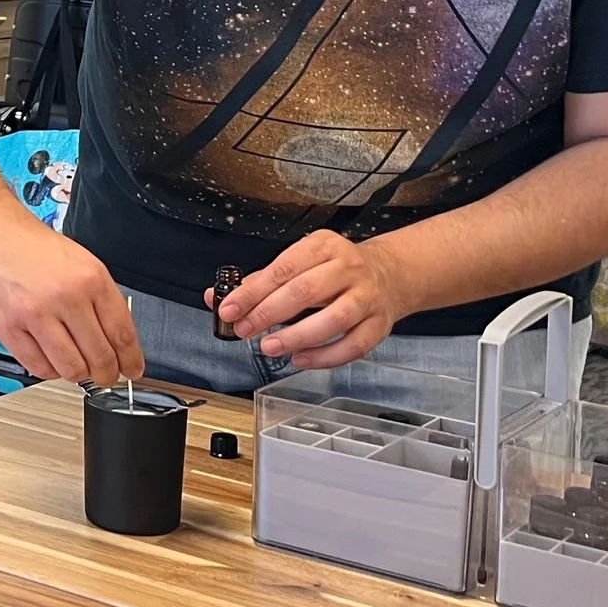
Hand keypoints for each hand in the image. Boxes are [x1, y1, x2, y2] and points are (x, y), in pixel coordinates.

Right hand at [0, 200, 141, 386]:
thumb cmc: (24, 241)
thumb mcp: (76, 259)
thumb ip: (96, 296)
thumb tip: (113, 336)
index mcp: (89, 277)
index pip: (121, 332)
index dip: (130, 359)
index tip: (131, 369)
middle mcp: (65, 296)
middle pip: (99, 356)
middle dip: (106, 374)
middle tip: (105, 377)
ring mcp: (34, 314)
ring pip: (70, 368)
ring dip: (77, 375)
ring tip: (75, 368)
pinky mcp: (7, 327)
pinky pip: (37, 366)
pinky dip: (48, 371)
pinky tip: (49, 361)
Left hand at [216, 231, 417, 369]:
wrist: (389, 274)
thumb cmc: (334, 271)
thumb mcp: (301, 262)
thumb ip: (261, 281)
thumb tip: (218, 298)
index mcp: (323, 246)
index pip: (283, 268)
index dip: (253, 291)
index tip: (229, 309)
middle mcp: (348, 268)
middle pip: (306, 291)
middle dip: (269, 313)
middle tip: (244, 330)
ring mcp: (367, 296)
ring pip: (334, 318)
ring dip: (297, 336)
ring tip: (270, 346)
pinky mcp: (379, 324)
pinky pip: (354, 345)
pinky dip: (325, 357)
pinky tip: (301, 360)